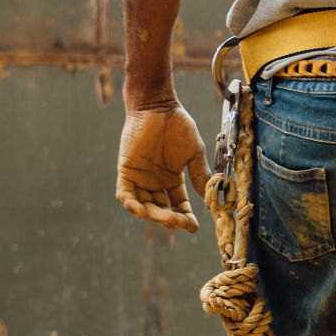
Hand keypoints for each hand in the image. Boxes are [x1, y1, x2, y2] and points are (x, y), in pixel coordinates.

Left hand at [116, 103, 212, 233]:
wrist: (158, 107)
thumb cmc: (178, 126)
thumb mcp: (194, 153)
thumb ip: (199, 174)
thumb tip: (210, 197)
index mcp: (172, 180)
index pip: (178, 206)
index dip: (185, 218)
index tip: (194, 228)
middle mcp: (155, 183)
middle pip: (161, 210)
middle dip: (171, 219)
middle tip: (180, 223)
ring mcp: (140, 178)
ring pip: (144, 205)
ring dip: (154, 216)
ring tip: (168, 220)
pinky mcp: (126, 171)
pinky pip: (125, 194)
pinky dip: (131, 205)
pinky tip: (141, 212)